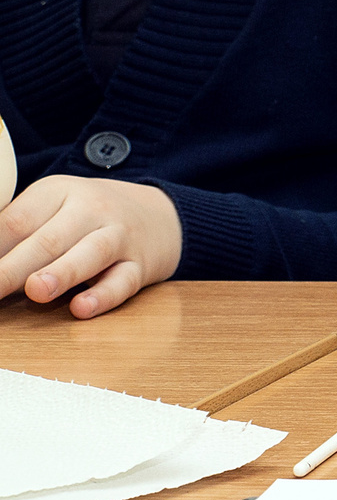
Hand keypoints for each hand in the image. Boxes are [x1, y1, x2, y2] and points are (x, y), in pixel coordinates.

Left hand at [0, 176, 183, 316]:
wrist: (160, 215)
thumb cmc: (88, 218)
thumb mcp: (53, 207)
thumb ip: (18, 231)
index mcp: (59, 192)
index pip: (18, 220)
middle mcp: (91, 210)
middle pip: (49, 239)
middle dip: (14, 267)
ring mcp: (120, 236)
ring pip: (92, 253)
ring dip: (62, 273)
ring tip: (36, 290)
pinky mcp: (141, 265)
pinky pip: (124, 281)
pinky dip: (103, 296)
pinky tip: (82, 308)